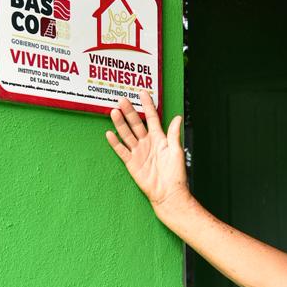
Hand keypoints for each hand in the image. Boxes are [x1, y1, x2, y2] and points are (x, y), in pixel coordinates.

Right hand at [105, 89, 190, 213]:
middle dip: (129, 111)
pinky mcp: (132, 162)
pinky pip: (122, 150)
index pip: (151, 118)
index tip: (142, 93)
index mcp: (159, 139)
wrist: (168, 193)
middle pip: (136, 123)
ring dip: (120, 123)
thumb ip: (173, 134)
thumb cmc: (175, 174)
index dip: (147, 106)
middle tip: (122, 99)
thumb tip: (177, 117)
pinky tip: (109, 133)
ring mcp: (138, 152)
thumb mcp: (176, 151)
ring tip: (114, 111)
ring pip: (127, 134)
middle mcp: (147, 143)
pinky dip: (115, 142)